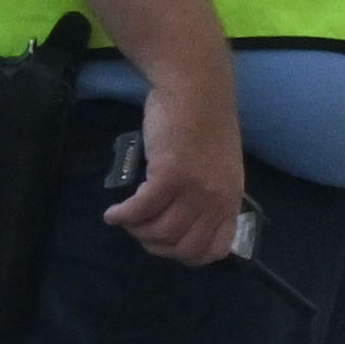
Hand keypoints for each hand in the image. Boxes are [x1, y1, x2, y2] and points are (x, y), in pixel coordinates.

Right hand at [103, 90, 248, 262]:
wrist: (194, 88)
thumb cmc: (202, 122)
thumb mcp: (219, 165)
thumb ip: (209, 193)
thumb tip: (187, 218)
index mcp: (231, 199)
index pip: (215, 249)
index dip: (187, 255)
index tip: (167, 246)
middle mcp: (216, 200)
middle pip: (183, 246)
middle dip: (156, 247)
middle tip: (140, 233)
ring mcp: (194, 190)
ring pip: (161, 232)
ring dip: (137, 231)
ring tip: (126, 220)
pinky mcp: (169, 176)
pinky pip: (141, 210)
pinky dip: (123, 216)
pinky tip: (113, 214)